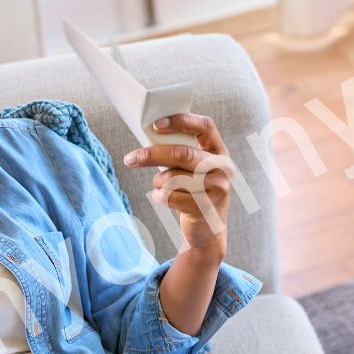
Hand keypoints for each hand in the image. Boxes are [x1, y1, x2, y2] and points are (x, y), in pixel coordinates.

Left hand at [123, 114, 235, 259]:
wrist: (208, 232)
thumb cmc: (194, 192)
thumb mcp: (195, 169)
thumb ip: (182, 151)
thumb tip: (149, 135)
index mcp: (220, 152)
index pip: (205, 126)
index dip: (182, 121)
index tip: (157, 124)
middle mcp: (223, 168)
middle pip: (182, 154)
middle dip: (152, 155)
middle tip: (130, 158)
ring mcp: (217, 189)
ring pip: (172, 178)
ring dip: (159, 183)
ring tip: (164, 188)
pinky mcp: (205, 207)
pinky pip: (170, 196)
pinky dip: (160, 197)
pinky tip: (168, 201)